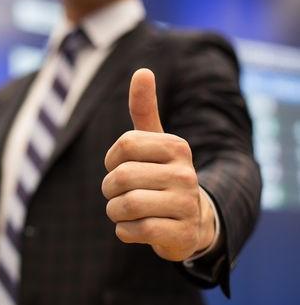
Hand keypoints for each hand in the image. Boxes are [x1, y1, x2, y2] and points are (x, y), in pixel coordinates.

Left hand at [101, 68, 214, 260]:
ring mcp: (186, 204)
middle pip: (122, 178)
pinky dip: (124, 231)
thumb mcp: (156, 143)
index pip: (123, 146)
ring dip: (115, 212)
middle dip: (110, 190)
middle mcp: (185, 173)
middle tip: (118, 195)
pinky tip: (135, 228)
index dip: (111, 161)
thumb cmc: (163, 176)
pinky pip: (134, 231)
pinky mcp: (181, 233)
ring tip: (124, 212)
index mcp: (176, 146)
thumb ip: (144, 110)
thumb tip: (142, 71)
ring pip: (126, 206)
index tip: (120, 168)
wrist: (194, 222)